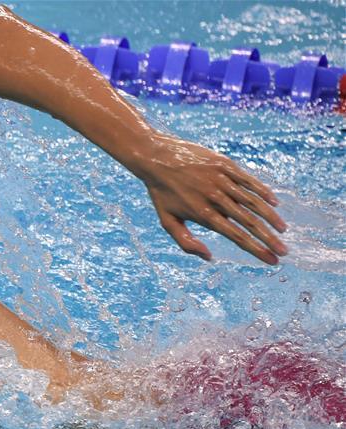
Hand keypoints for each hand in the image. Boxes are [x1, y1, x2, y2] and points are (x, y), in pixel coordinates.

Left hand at [136, 135, 287, 264]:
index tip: (271, 260)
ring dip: (270, 217)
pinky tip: (275, 203)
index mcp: (203, 214)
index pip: (236, 236)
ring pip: (253, 201)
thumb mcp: (167, 221)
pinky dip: (263, 192)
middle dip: (269, 239)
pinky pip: (248, 180)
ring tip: (282, 230)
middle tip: (284, 251)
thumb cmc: (161, 193)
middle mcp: (215, 198)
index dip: (256, 249)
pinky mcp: (224, 165)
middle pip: (249, 222)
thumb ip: (186, 243)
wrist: (154, 157)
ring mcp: (221, 180)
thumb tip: (209, 257)